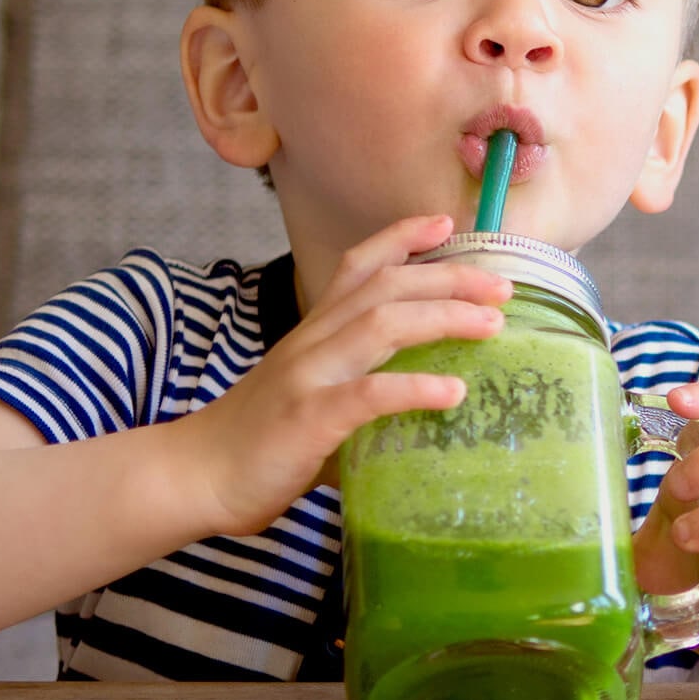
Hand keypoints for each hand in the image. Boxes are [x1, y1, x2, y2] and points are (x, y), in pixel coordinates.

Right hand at [177, 214, 510, 535]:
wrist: (195, 476)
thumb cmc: (262, 441)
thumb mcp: (315, 396)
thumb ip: (365, 391)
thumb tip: (430, 404)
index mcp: (314, 331)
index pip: (358, 265)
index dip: (402, 237)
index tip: (448, 223)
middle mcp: (313, 341)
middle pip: (386, 286)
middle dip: (449, 277)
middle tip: (503, 285)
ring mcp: (309, 376)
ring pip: (382, 324)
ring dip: (444, 317)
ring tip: (493, 324)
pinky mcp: (308, 419)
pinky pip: (368, 395)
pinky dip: (415, 388)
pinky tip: (453, 392)